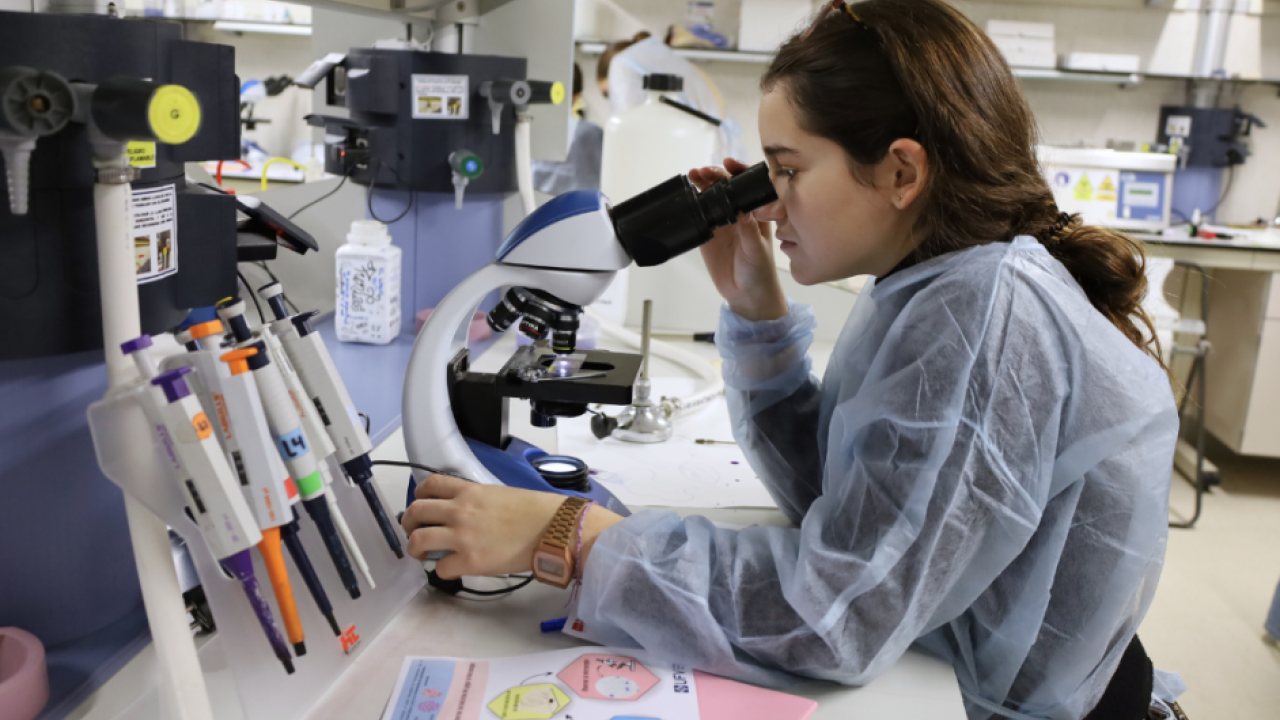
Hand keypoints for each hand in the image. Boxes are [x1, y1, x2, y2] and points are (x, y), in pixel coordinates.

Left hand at [401, 474, 622, 580]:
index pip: (429, 485)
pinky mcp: (470, 561)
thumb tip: (466, 512)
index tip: (421, 504)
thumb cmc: (535, 510)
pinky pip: (440, 567)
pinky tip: (450, 568)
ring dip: (414, 548)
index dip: (419, 495)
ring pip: (418, 540)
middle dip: (408, 523)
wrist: (552, 529)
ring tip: (421, 553)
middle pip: (416, 511)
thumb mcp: (499, 493)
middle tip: (413, 531)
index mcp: (468, 491)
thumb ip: (477, 500)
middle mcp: (459, 510)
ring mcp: (462, 536)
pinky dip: (441, 570)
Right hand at [689, 158, 787, 321]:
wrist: (746, 295)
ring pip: (711, 197)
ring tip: (693, 176)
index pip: (748, 186)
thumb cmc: (760, 272)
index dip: (739, 172)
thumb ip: (749, 231)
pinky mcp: (707, 234)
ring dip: (702, 185)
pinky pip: (698, 214)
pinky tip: (686, 197)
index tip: (729, 165)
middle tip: (704, 172)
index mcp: (756, 213)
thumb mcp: (757, 251)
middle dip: (715, 176)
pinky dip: (692, 204)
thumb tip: (742, 211)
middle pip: (726, 187)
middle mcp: (739, 213)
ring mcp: (722, 223)